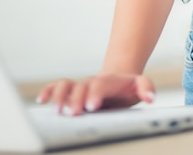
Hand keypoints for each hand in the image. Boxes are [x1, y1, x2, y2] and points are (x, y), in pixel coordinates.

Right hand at [36, 73, 155, 115]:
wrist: (118, 78)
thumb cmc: (128, 87)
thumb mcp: (141, 85)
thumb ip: (146, 88)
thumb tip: (150, 98)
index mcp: (108, 82)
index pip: (100, 85)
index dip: (95, 93)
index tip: (92, 106)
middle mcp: (92, 82)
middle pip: (81, 86)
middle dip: (76, 99)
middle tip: (73, 114)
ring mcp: (81, 85)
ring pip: (66, 84)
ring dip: (59, 96)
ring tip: (56, 111)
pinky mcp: (72, 90)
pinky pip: (58, 86)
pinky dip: (49, 91)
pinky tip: (42, 101)